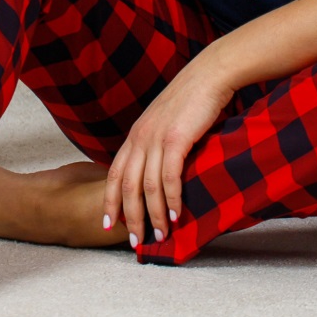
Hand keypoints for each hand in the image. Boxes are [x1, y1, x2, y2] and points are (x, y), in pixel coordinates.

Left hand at [102, 51, 232, 248]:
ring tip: (160, 236)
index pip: (113, 174)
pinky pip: (169, 177)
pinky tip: (174, 215)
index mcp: (136, 134)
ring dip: (152, 215)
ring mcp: (156, 138)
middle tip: (134, 241)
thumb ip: (157, 144)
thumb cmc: (191, 99)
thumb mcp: (165, 121)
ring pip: (147, 187)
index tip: (108, 224)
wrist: (208, 75)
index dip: (109, 201)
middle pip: (126, 186)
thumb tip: (160, 171)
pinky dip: (170, 200)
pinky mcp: (176, 139)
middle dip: (129, 217)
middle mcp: (140, 137)